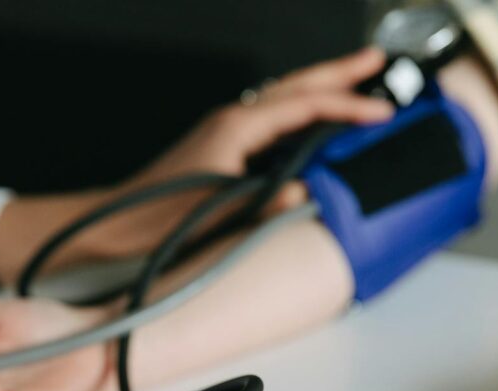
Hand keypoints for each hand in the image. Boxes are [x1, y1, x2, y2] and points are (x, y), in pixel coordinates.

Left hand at [97, 47, 394, 256]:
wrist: (116, 224)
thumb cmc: (155, 219)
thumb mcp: (216, 213)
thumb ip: (264, 203)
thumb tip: (305, 191)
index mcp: (236, 128)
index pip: (305, 106)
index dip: (347, 107)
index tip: (381, 112)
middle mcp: (233, 121)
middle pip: (297, 86)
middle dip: (339, 72)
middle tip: (375, 59)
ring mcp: (227, 131)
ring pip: (285, 99)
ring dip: (321, 88)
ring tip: (353, 82)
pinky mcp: (223, 147)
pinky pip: (274, 119)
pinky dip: (301, 113)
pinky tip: (312, 124)